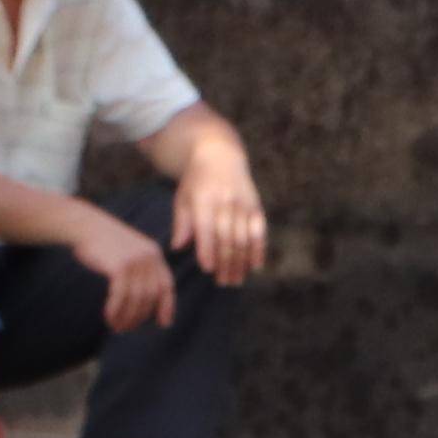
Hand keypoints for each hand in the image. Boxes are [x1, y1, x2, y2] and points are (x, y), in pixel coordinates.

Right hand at [64, 204, 176, 334]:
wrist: (85, 225)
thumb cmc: (103, 243)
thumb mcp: (129, 252)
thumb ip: (140, 271)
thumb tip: (145, 301)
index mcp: (154, 254)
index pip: (166, 286)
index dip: (167, 306)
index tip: (164, 324)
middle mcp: (149, 257)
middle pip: (150, 296)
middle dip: (139, 316)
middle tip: (126, 328)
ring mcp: (136, 261)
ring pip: (136, 299)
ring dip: (126, 317)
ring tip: (116, 326)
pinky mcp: (120, 266)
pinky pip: (121, 296)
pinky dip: (115, 310)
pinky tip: (109, 317)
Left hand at [169, 130, 265, 281]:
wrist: (219, 156)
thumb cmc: (196, 183)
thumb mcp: (183, 198)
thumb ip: (182, 223)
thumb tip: (178, 247)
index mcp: (203, 198)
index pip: (206, 227)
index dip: (208, 249)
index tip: (207, 269)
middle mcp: (225, 200)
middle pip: (227, 237)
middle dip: (226, 262)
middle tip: (223, 282)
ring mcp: (242, 203)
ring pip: (244, 237)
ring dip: (241, 262)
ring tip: (236, 280)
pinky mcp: (255, 205)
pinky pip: (259, 231)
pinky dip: (258, 249)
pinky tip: (255, 266)